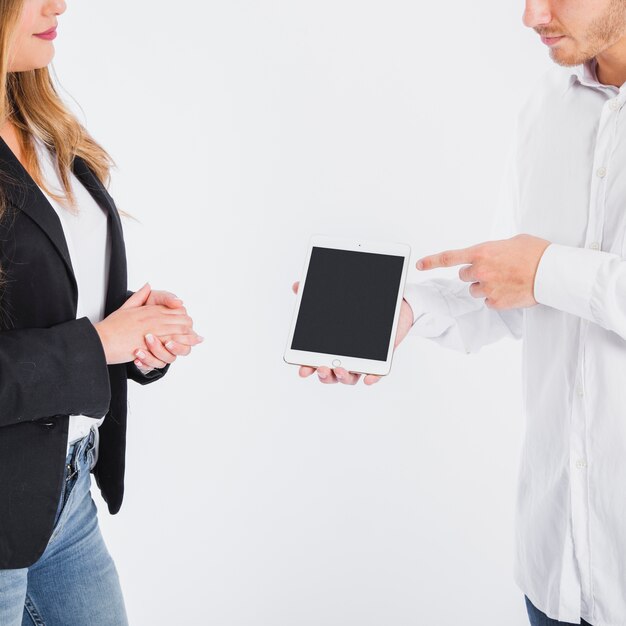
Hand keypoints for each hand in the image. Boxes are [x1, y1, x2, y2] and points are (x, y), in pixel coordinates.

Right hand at [93, 283, 198, 364]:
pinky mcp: (151, 343)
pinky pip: (170, 342)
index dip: (184, 317)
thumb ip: (139, 297)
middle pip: (181, 319)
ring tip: (196, 340)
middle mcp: (153, 318)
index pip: (175, 310)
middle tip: (196, 335)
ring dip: (189, 336)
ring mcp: (153, 329)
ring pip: (179, 330)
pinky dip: (180, 345)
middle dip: (190, 327)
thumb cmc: (111, 327)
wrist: (101, 340)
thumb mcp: (126, 307)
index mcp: (149, 310)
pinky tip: (186, 347)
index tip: (187, 323)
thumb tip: (147, 285)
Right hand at [290, 281, 413, 385]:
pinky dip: (371, 377)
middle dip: (324, 376)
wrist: (394, 304)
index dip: (307, 369)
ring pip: (350, 378)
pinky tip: (368, 378)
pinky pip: (375, 373)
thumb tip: (297, 286)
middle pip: (330, 375)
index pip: (314, 362)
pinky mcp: (380, 359)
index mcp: (329, 348)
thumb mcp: (335, 301)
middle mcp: (344, 357)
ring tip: (340, 369)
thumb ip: (314, 295)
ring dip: (343, 378)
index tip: (303, 371)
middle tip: (322, 368)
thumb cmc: (361, 307)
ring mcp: (361, 360)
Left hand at [416, 234, 550, 308]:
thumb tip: (489, 256)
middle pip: (464, 276)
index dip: (431, 262)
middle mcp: (481, 271)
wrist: (552, 271)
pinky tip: (510, 291)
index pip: (449, 258)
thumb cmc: (536, 253)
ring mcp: (488, 288)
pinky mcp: (497, 303)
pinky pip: (488, 302)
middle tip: (493, 271)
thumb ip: (492, 250)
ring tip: (505, 280)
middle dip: (475, 274)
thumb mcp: (510, 242)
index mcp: (481, 253)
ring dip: (485, 287)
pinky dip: (497, 298)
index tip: (419, 265)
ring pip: (475, 290)